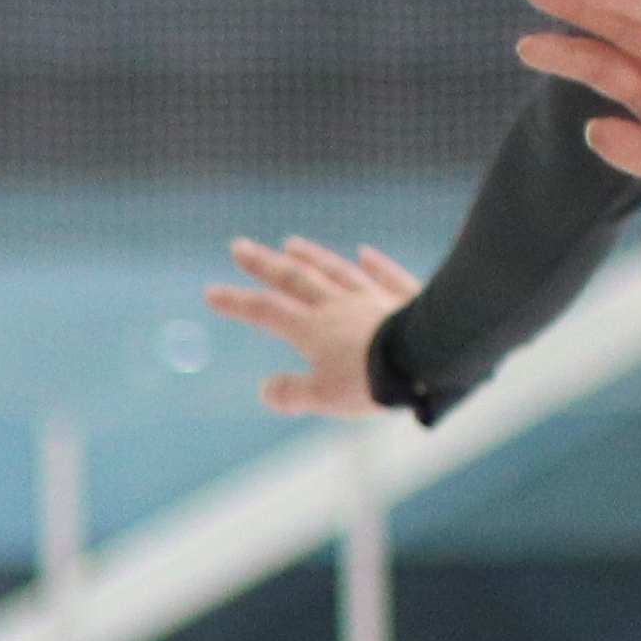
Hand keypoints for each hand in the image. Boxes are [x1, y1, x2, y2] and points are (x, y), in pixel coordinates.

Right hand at [201, 236, 423, 417]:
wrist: (431, 359)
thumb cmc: (375, 381)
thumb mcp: (325, 398)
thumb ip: (292, 393)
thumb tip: (266, 390)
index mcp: (313, 330)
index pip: (265, 311)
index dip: (235, 302)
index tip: (209, 290)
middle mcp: (338, 307)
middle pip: (295, 280)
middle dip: (263, 264)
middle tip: (240, 246)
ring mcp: (373, 299)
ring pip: (336, 272)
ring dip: (312, 256)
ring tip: (292, 242)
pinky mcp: (407, 300)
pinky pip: (387, 276)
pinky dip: (375, 263)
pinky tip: (365, 252)